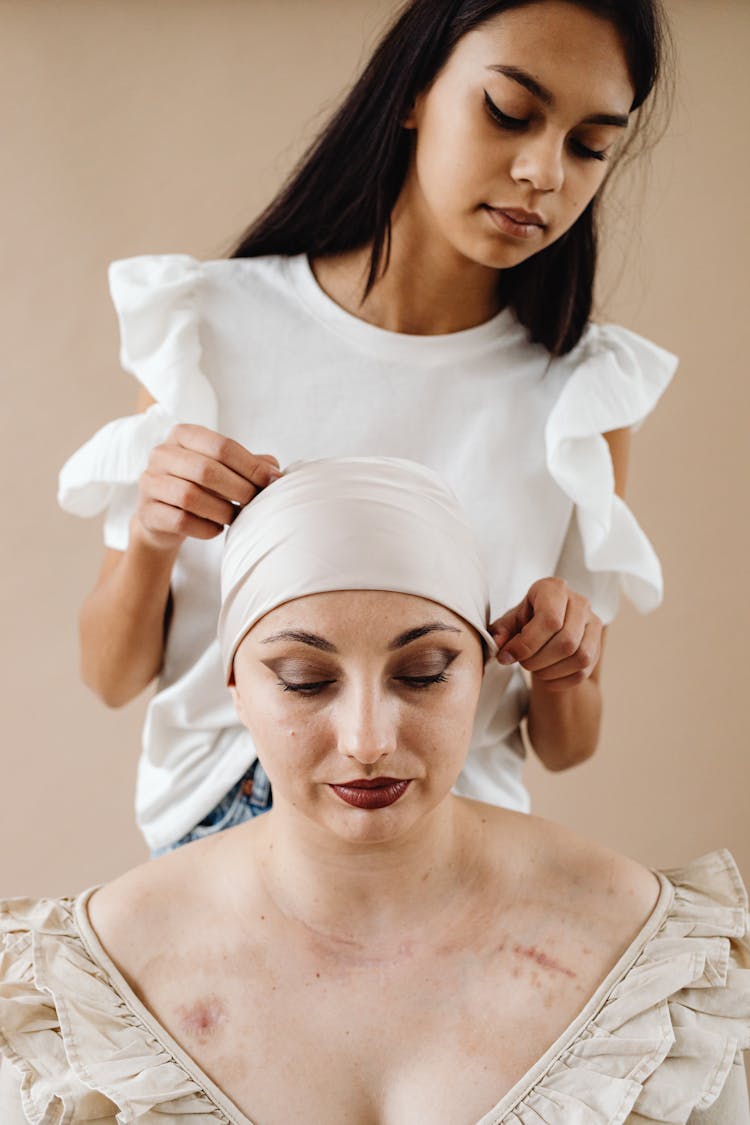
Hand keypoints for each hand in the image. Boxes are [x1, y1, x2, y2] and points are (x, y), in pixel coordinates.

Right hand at [132, 424, 280, 550]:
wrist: (164, 517)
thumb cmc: (201, 487)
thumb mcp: (224, 469)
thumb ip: (250, 465)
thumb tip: (275, 471)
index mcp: (183, 434)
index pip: (222, 446)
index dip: (251, 465)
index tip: (271, 481)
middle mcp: (162, 453)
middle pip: (205, 470)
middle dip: (237, 488)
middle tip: (254, 502)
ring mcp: (149, 482)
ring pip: (190, 496)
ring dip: (221, 510)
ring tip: (235, 517)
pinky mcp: (147, 511)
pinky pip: (180, 520)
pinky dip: (205, 527)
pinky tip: (216, 528)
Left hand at [490, 578, 602, 690]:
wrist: (548, 624)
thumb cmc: (527, 619)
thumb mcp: (510, 620)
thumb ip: (501, 631)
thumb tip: (498, 644)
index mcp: (554, 589)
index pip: (549, 619)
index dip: (527, 643)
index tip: (508, 655)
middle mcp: (579, 603)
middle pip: (566, 641)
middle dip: (538, 660)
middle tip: (522, 663)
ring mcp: (593, 624)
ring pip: (580, 657)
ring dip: (551, 671)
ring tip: (534, 669)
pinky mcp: (598, 645)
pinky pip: (585, 670)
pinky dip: (561, 680)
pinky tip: (546, 677)